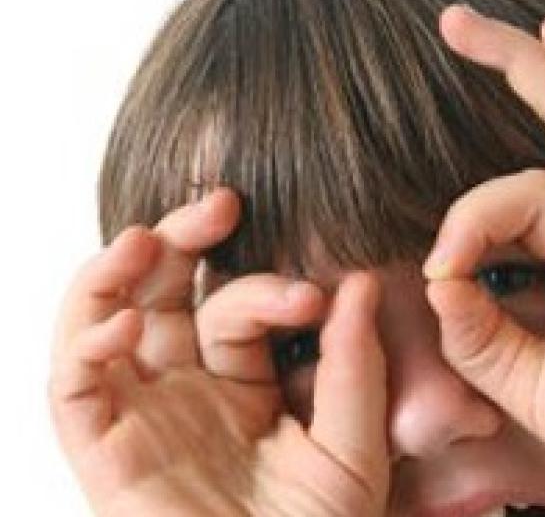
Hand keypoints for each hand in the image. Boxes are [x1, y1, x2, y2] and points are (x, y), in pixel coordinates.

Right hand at [50, 190, 388, 515]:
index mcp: (239, 384)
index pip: (236, 308)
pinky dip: (84, 346)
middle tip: (220, 201)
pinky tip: (123, 323)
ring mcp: (140, 416)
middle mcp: (183, 389)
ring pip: (103, 323)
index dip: (267, 288)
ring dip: (115, 273)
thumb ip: (354, 368)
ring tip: (146, 238)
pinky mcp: (104, 453)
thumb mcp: (351, 449)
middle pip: (163, 293)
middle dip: (182, 239)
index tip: (313, 295)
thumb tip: (360, 282)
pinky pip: (73, 389)